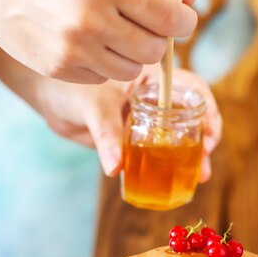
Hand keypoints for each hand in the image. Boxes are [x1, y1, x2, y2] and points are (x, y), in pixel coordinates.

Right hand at [0, 0, 196, 83]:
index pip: (169, 19)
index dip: (184, 21)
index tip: (182, 18)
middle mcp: (91, 19)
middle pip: (155, 50)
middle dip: (158, 38)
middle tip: (144, 24)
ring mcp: (74, 49)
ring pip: (133, 70)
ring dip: (133, 55)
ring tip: (114, 33)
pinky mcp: (61, 69)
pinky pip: (104, 78)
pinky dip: (106, 64)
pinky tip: (89, 43)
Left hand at [33, 65, 221, 180]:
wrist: (47, 100)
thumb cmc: (68, 88)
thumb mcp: (92, 108)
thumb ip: (106, 136)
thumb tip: (116, 168)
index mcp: (150, 75)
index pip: (190, 86)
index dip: (206, 107)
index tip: (210, 131)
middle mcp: (154, 97)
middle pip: (192, 115)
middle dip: (206, 137)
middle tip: (207, 157)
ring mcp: (147, 119)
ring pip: (179, 137)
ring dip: (193, 156)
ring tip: (202, 176)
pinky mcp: (135, 139)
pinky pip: (157, 153)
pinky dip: (168, 167)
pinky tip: (179, 181)